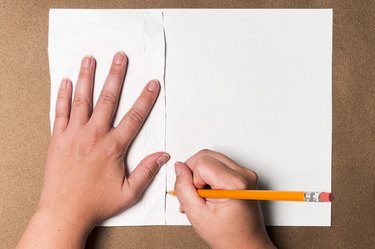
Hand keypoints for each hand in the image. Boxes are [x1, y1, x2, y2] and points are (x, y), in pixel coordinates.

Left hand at [17, 52, 168, 248]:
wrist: (64, 211)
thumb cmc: (95, 202)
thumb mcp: (128, 192)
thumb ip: (147, 171)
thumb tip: (164, 155)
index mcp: (113, 147)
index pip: (134, 117)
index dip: (146, 98)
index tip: (152, 84)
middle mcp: (94, 136)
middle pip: (108, 99)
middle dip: (116, 76)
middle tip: (119, 57)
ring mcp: (74, 135)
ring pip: (82, 100)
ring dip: (87, 77)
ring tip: (89, 59)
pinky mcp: (57, 138)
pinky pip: (60, 111)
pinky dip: (63, 95)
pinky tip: (66, 81)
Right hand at [174, 149, 274, 248]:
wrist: (245, 244)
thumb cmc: (228, 235)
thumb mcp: (197, 215)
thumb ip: (183, 188)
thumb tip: (179, 168)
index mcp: (235, 183)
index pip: (202, 162)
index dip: (193, 179)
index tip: (199, 195)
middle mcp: (244, 174)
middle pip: (206, 155)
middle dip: (195, 172)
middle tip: (199, 194)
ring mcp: (245, 172)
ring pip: (211, 157)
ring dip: (201, 174)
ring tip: (205, 194)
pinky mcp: (243, 174)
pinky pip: (218, 163)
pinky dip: (209, 175)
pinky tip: (210, 192)